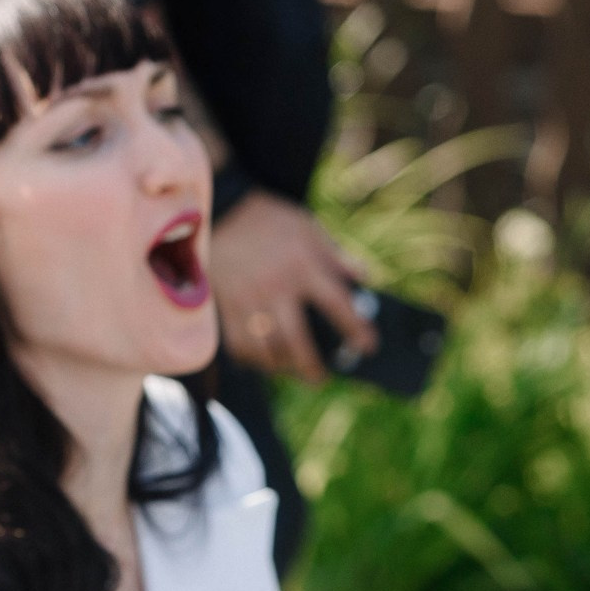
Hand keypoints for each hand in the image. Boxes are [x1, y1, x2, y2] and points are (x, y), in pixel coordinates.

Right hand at [210, 191, 373, 383]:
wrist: (222, 212)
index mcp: (303, 265)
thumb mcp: (309, 229)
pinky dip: (253, 358)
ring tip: (292, 371)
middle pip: (297, 339)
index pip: (337, 304)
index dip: (355, 329)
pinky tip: (264, 360)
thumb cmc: (271, 222)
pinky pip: (239, 344)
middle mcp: (277, 286)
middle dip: (311, 365)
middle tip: (321, 378)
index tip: (367, 347)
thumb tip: (364, 278)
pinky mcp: (226, 306)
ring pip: (266, 348)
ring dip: (282, 366)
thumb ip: (337, 256)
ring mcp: (249, 299)